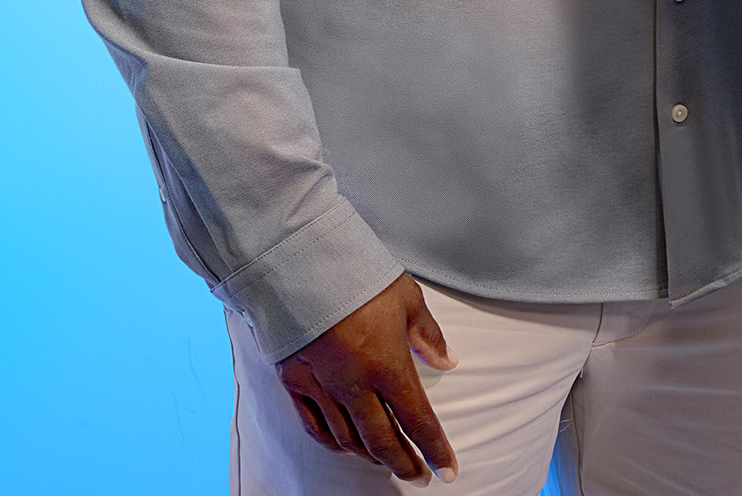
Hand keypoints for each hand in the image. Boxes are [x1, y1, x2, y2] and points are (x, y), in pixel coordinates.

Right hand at [276, 273, 459, 483]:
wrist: (300, 266)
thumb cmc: (360, 278)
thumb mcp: (408, 300)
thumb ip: (429, 336)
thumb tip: (448, 361)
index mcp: (388, 365)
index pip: (417, 420)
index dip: (434, 449)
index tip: (448, 471)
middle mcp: (354, 385)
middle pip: (381, 440)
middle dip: (404, 463)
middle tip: (419, 477)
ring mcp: (321, 387)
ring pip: (348, 438)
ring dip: (371, 456)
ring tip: (389, 462)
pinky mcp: (293, 382)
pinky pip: (314, 426)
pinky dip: (333, 442)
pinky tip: (345, 447)